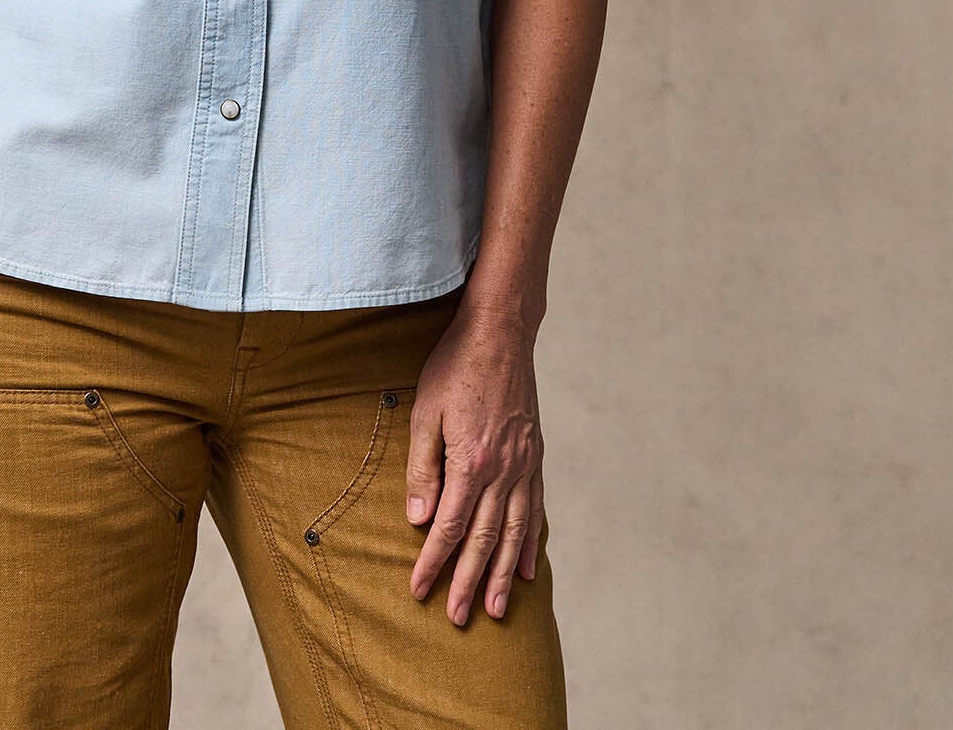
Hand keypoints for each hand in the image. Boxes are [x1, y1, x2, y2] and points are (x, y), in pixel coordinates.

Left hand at [403, 305, 544, 624]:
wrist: (500, 333)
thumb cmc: (454, 368)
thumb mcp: (424, 413)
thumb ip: (422, 469)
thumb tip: (418, 520)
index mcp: (471, 460)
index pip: (449, 526)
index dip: (432, 562)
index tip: (419, 591)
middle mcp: (503, 470)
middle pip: (484, 539)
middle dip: (467, 582)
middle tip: (457, 619)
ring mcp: (524, 465)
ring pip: (514, 533)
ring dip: (502, 576)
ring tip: (495, 611)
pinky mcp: (534, 457)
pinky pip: (534, 510)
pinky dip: (529, 544)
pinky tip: (525, 570)